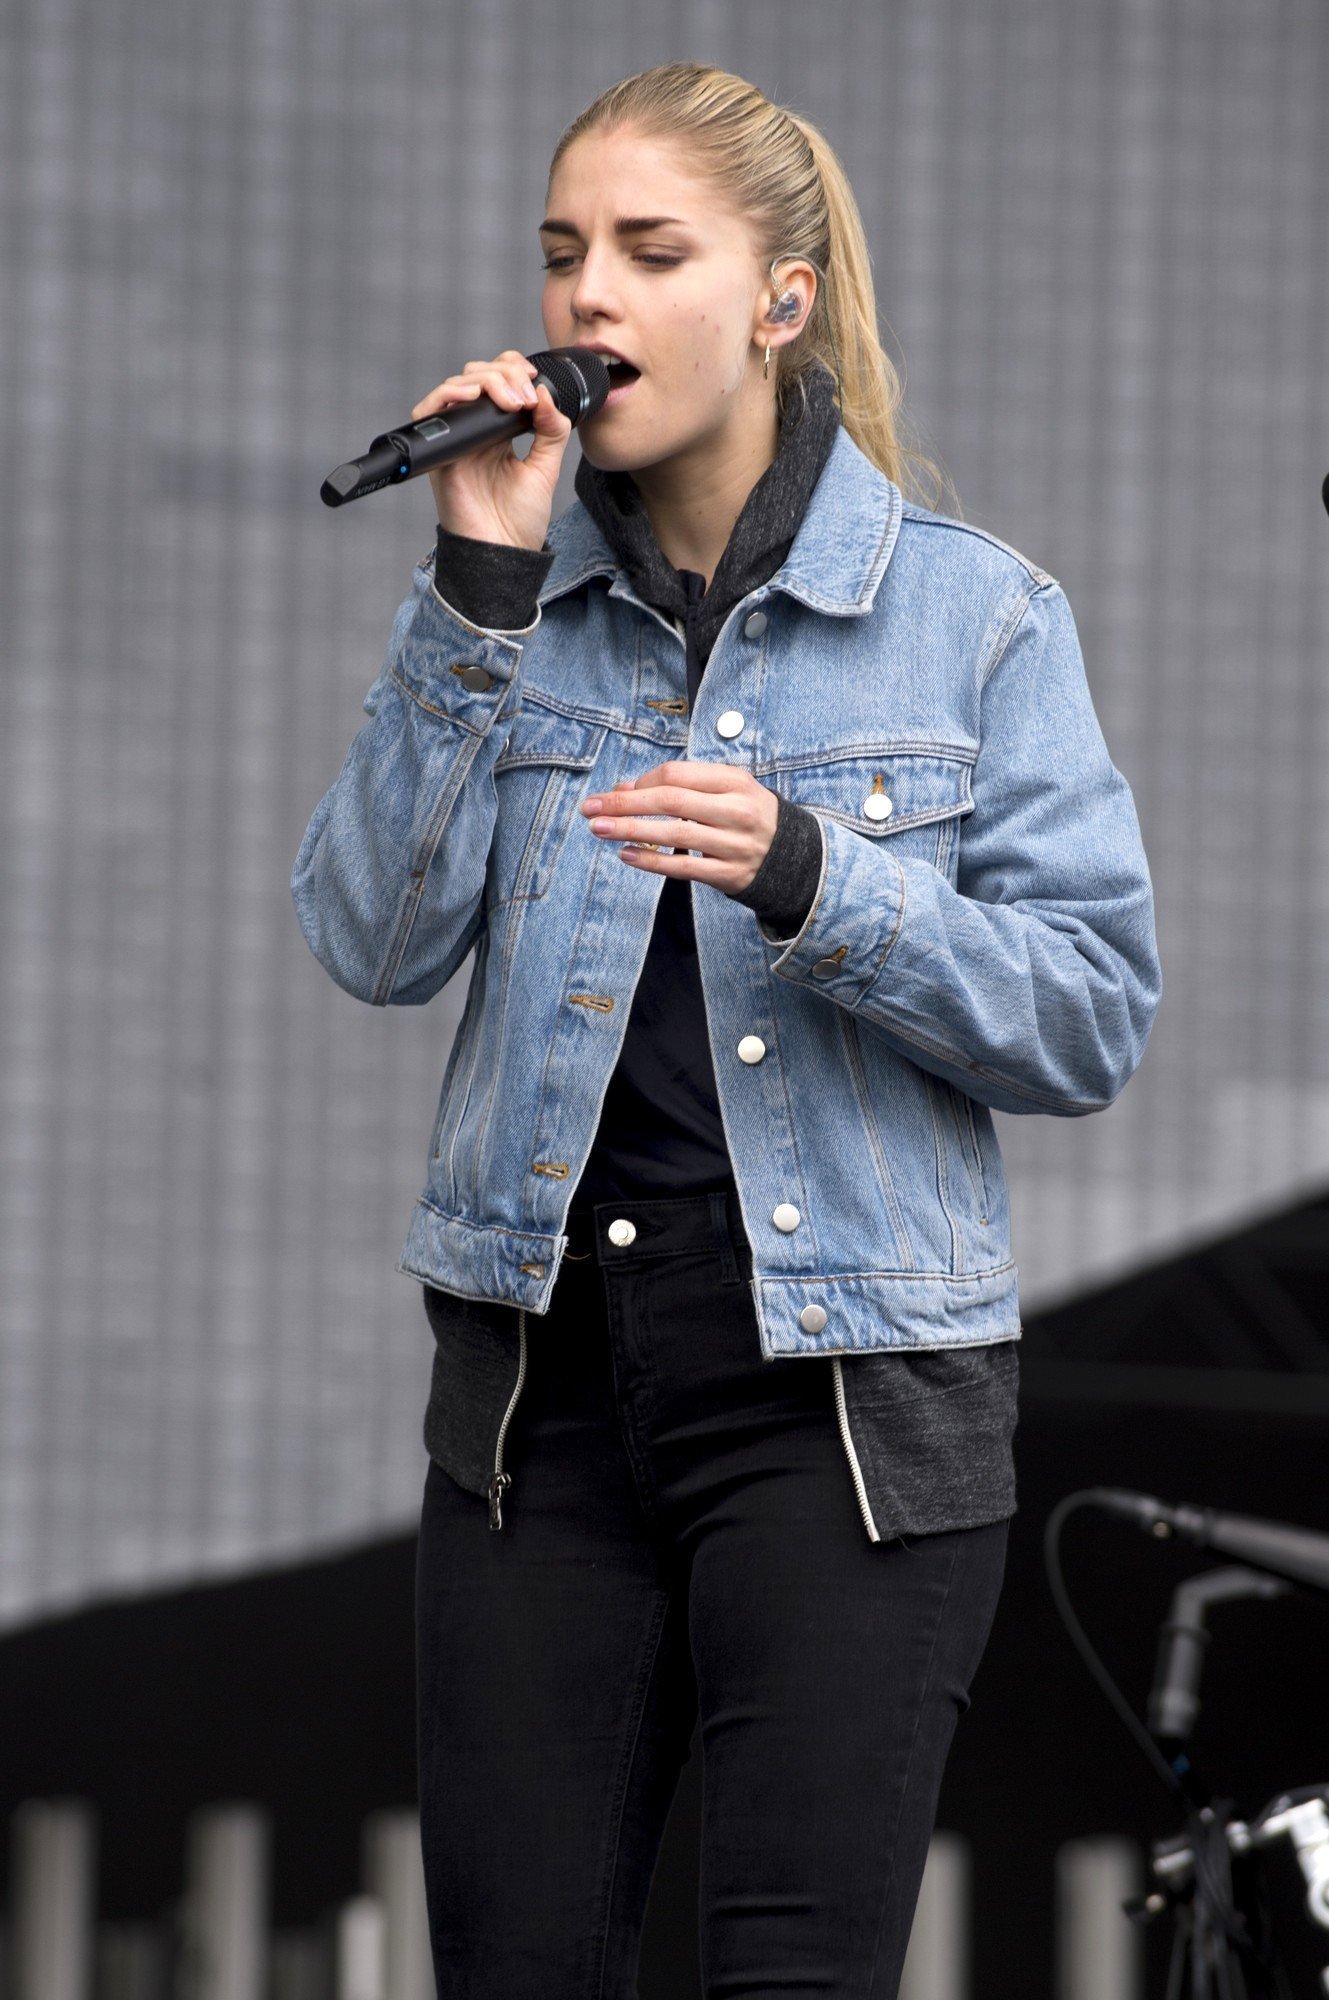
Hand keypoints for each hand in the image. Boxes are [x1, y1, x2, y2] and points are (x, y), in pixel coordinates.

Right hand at [410, 350, 572, 551]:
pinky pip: (431, 411)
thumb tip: (547, 393)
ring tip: (513, 402)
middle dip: (505, 374)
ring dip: (486, 382)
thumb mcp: (547, 468)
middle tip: (527, 398)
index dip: (513, 368)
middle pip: (477, 375)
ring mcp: (456, 440)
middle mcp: (475, 431)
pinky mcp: (440, 452)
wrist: (503, 553)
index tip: (535, 379)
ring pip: (457, 386)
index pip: (498, 380)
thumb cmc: (520, 520)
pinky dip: (450, 395)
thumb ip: (553, 431)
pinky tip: (474, 397)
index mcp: (499, 432)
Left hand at [578, 761, 779, 894]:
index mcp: (736, 782)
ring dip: (630, 830)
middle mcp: (737, 810)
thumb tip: (623, 789)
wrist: (791, 857)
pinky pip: (682, 867)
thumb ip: (680, 787)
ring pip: (673, 834)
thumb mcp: (724, 791)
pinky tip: (625, 855)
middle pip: (671, 801)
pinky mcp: (729, 874)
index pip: (678, 774)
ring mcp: (735, 844)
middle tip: (591, 808)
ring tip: (599, 829)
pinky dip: (651, 861)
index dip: (642, 782)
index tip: (618, 792)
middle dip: (625, 804)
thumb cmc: (746, 816)